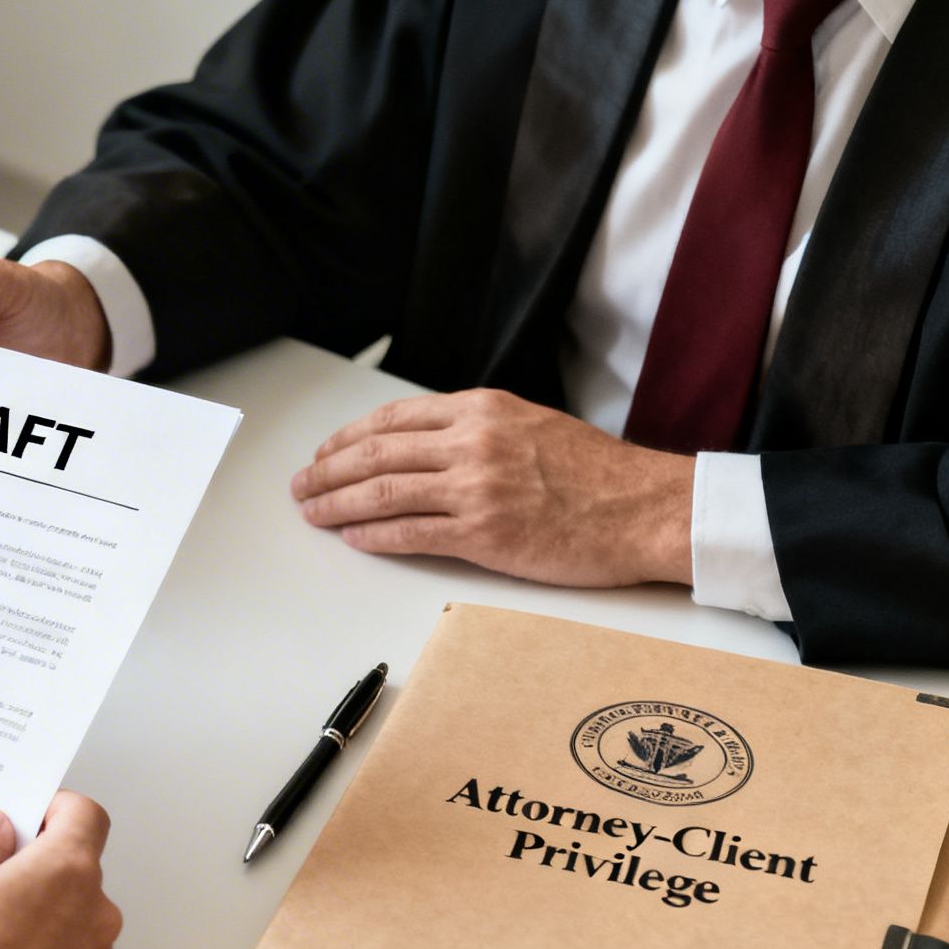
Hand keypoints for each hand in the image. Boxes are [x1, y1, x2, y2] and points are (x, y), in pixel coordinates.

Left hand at [290, 389, 694, 586]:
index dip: (348, 438)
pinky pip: (410, 533)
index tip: (325, 453)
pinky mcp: (484, 534)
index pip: (393, 419)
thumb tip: (423, 448)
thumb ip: (477, 431)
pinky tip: (353, 538)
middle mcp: (473, 442)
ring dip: (337, 504)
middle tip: (302, 486)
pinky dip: (373, 535)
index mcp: (482, 410)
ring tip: (313, 513)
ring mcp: (476, 488)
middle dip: (328, 471)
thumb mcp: (530, 426)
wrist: (646, 509)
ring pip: (383, 492)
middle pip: (376, 454)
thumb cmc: (597, 474)